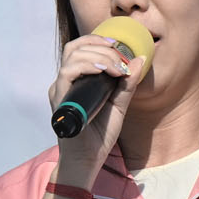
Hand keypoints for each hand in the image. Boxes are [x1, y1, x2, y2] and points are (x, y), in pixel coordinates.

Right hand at [48, 33, 147, 185]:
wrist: (89, 159)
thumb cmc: (100, 134)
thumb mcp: (119, 104)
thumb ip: (127, 83)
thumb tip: (139, 59)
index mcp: (76, 80)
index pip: (79, 48)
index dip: (97, 40)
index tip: (118, 45)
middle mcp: (64, 82)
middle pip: (76, 47)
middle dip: (102, 48)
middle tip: (121, 61)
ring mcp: (60, 90)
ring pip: (72, 56)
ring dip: (98, 55)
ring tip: (117, 68)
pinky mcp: (60, 99)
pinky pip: (67, 73)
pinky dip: (86, 66)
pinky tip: (104, 72)